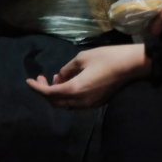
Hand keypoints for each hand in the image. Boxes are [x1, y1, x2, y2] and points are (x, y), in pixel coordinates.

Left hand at [25, 44, 151, 108]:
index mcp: (74, 89)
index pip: (48, 92)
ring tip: (57, 79)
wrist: (133, 65)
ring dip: (57, 94)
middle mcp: (80, 101)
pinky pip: (75, 103)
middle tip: (42, 78)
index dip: (36, 87)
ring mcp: (89, 104)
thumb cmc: (108, 57)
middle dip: (45, 91)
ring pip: (65, 104)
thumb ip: (67, 69)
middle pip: (55, 102)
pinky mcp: (97, 102)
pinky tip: (70, 83)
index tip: (28, 80)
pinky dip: (68, 95)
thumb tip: (61, 76)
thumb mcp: (83, 58)